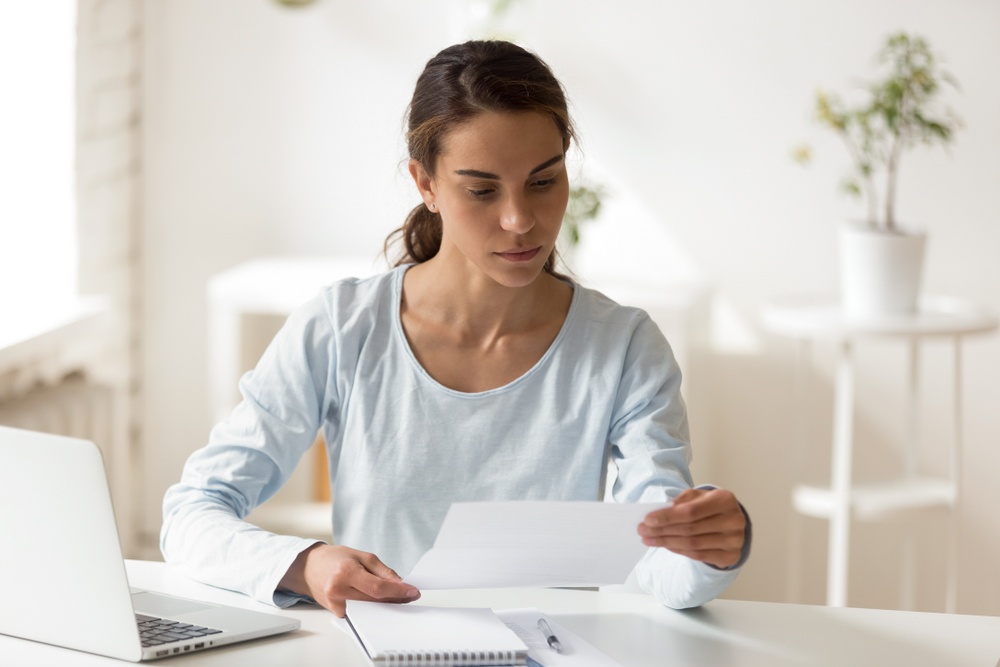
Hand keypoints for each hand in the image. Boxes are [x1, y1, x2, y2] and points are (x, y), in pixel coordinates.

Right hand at [278, 544, 420, 616]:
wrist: (310, 568)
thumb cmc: (335, 559)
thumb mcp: (362, 556)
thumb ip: (383, 571)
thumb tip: (401, 584)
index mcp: (345, 573)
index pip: (378, 588)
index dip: (398, 591)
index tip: (413, 591)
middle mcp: (338, 591)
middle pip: (375, 601)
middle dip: (396, 598)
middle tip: (409, 594)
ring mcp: (336, 605)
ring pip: (370, 609)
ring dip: (387, 604)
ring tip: (397, 596)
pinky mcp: (336, 613)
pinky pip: (362, 612)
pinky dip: (374, 607)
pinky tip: (382, 601)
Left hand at [637, 488, 746, 568]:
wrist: (731, 520)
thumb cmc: (710, 506)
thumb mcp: (697, 496)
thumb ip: (680, 502)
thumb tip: (658, 514)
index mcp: (725, 500)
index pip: (690, 511)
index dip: (667, 517)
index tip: (647, 519)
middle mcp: (733, 521)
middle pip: (690, 529)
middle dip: (662, 531)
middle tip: (643, 531)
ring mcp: (734, 541)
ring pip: (692, 544)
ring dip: (666, 543)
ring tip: (650, 539)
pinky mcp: (730, 556)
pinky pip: (698, 556)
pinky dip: (679, 551)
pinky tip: (665, 546)